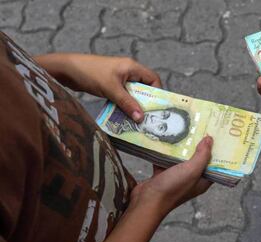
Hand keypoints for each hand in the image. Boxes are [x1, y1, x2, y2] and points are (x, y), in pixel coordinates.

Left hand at [35, 54, 160, 121]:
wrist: (66, 69)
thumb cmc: (89, 73)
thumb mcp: (111, 89)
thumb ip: (127, 103)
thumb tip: (140, 117)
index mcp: (132, 67)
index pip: (153, 79)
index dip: (157, 92)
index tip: (156, 107)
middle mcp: (128, 71)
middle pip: (145, 87)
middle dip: (146, 102)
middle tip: (147, 117)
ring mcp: (119, 78)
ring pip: (133, 93)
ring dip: (134, 105)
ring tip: (135, 119)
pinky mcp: (111, 84)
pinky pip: (123, 96)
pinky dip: (124, 104)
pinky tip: (123, 114)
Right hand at [130, 136, 213, 216]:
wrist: (146, 200)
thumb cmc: (172, 188)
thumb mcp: (192, 170)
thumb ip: (202, 155)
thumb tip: (210, 140)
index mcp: (202, 181)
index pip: (213, 165)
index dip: (216, 152)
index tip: (217, 136)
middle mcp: (190, 179)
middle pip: (197, 159)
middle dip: (198, 145)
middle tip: (200, 128)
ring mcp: (175, 177)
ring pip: (180, 158)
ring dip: (181, 147)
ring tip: (183, 129)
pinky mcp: (162, 174)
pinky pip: (165, 159)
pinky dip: (165, 151)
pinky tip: (165, 138)